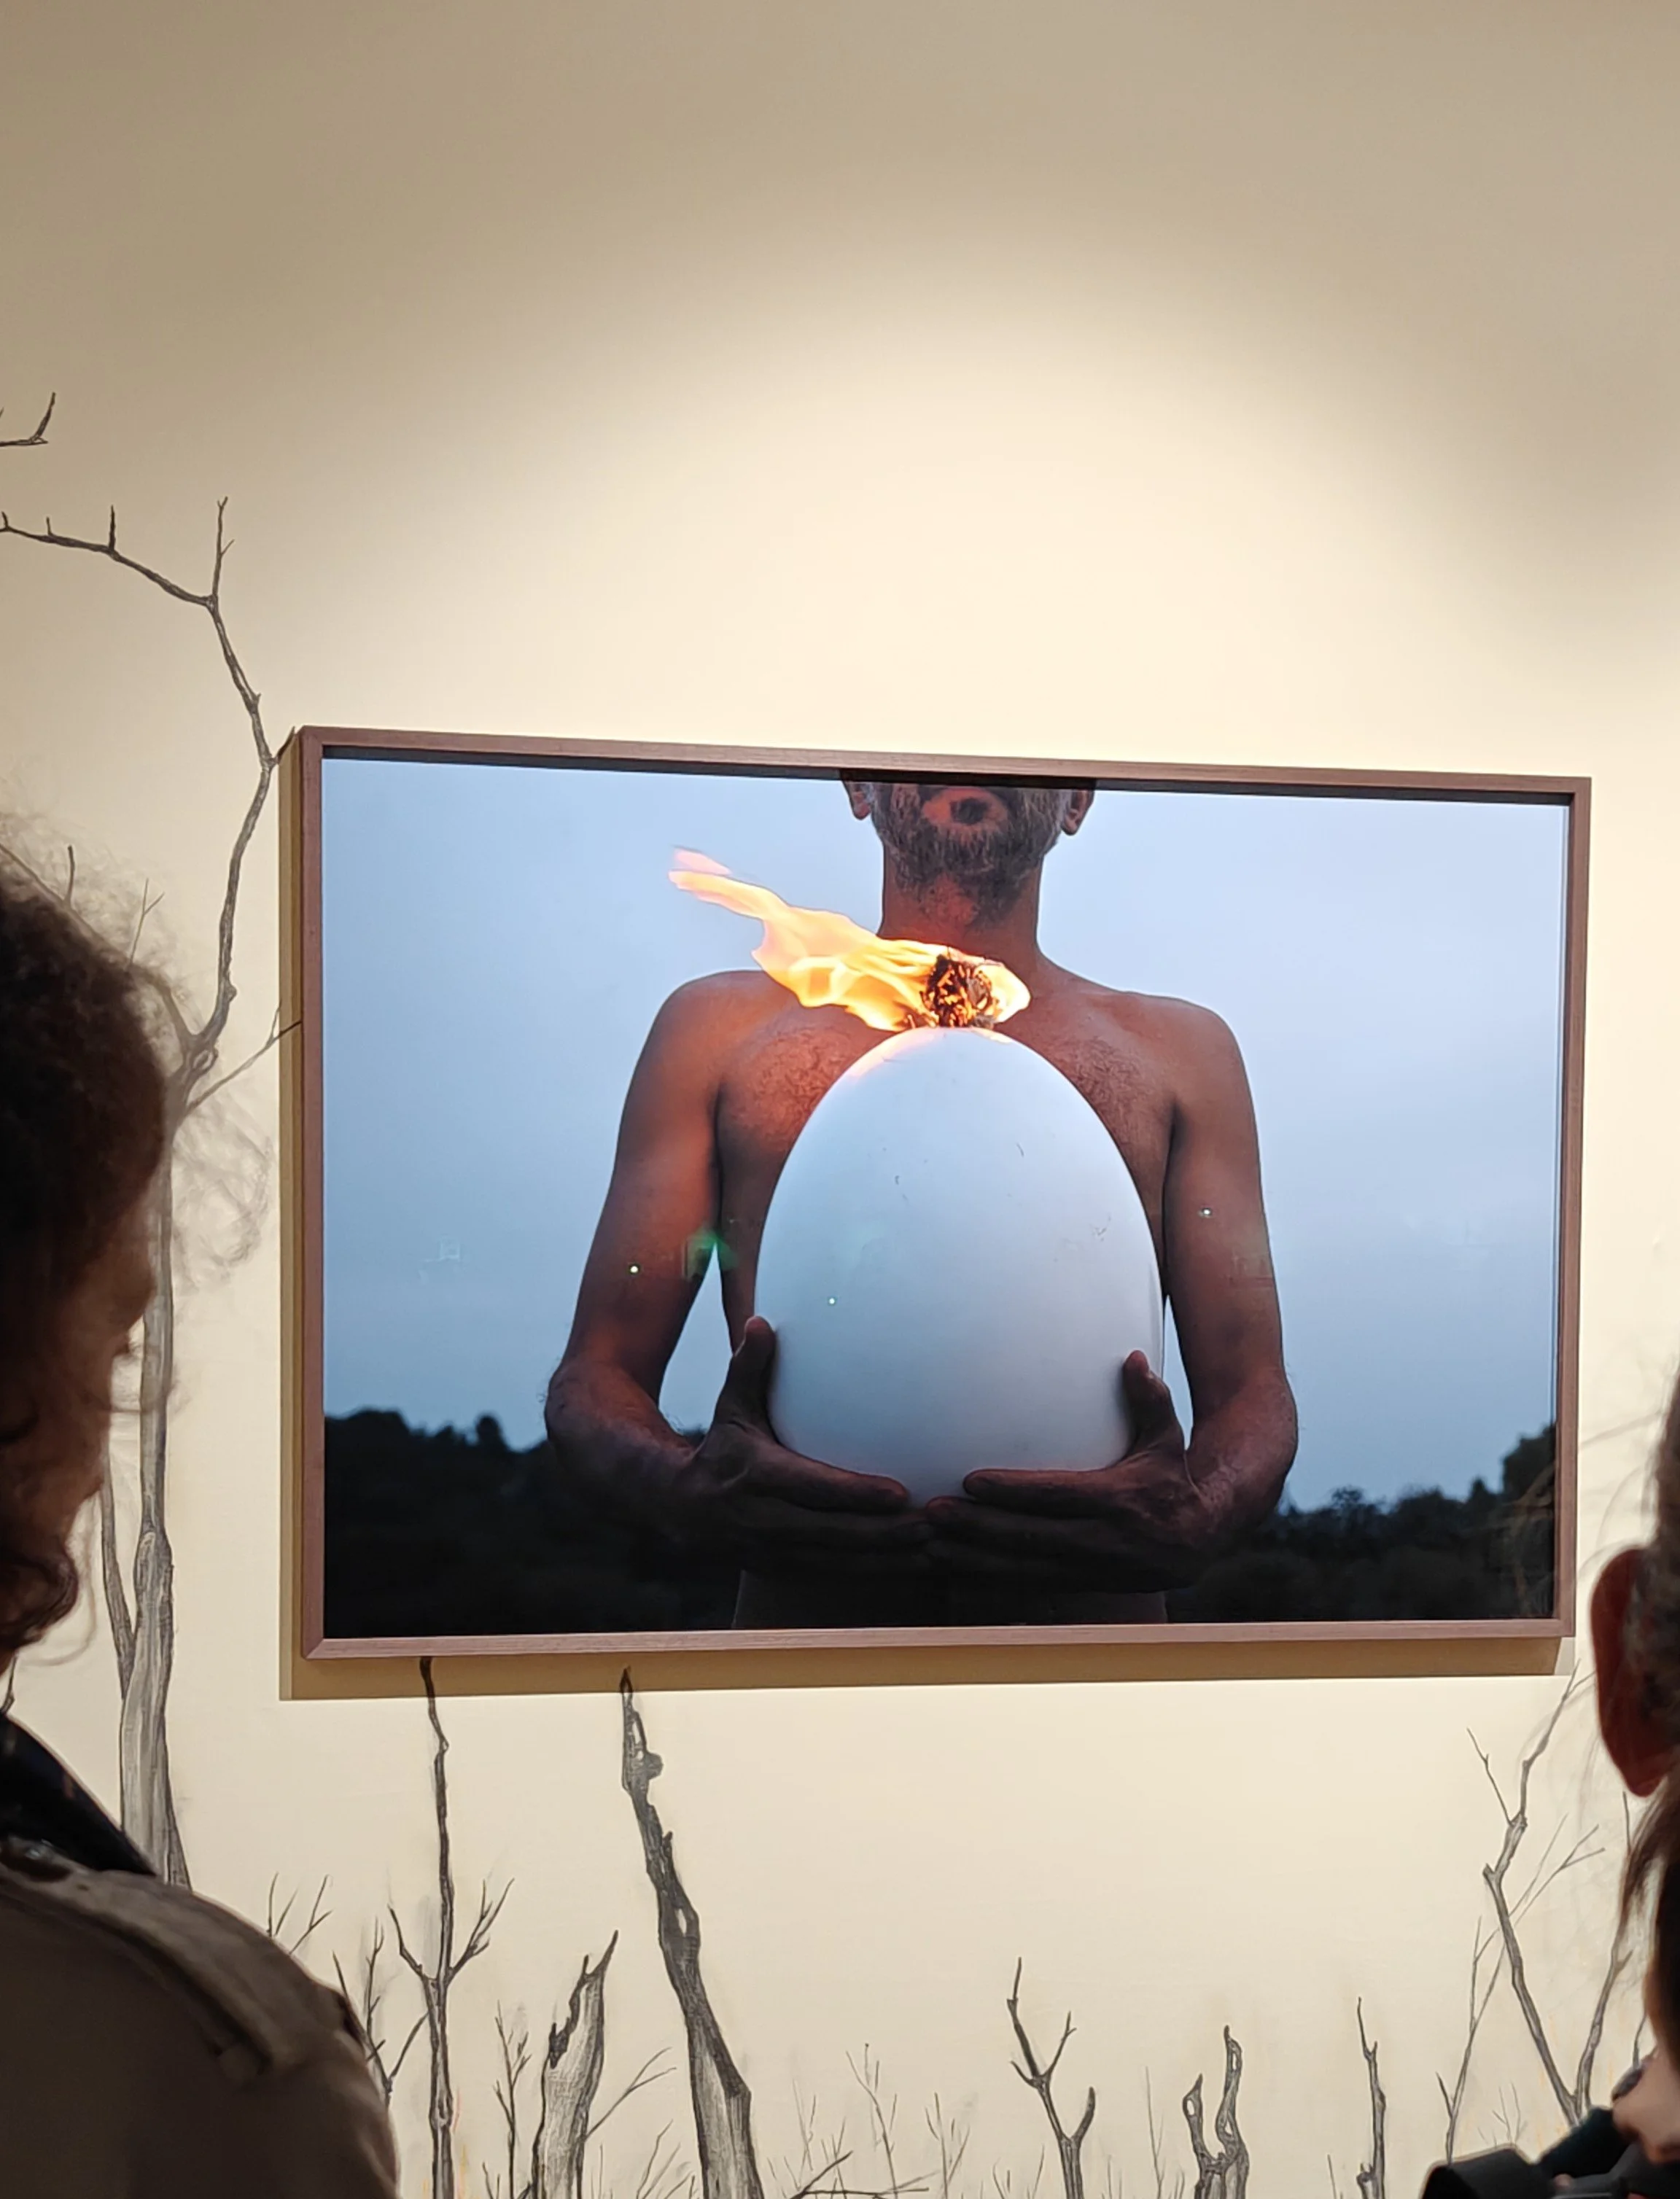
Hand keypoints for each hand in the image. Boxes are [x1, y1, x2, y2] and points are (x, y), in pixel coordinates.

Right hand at [675, 1319, 930, 1573]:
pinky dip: (876, 1575)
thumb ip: (749, 1368)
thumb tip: (759, 1323)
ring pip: (841, 1563)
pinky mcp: (786, 1572)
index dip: (856, 1494)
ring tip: (935, 1550)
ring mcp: (775, 1553)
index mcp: (757, 1476)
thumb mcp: (731, 1407)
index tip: (900, 1492)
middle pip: (835, 1533)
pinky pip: (837, 1577)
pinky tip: (913, 1567)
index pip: (813, 1488)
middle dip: (886, 1533)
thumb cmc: (721, 1448)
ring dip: (889, 1561)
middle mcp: (765, 1520)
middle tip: (934, 1524)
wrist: (679, 1509)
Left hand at [926, 1354, 1218, 1592]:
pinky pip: (1026, 1584)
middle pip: (1029, 1536)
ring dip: (972, 1557)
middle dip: (978, 1526)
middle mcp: (1101, 1539)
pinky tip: (954, 1566)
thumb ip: (1149, 1400)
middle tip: (933, 1512)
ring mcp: (1088, 1568)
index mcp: (1118, 1499)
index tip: (971, 1480)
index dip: (1013, 1491)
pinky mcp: (1079, 1584)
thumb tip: (1134, 1359)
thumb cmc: (1173, 1478)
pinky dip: (988, 1577)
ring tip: (930, 1543)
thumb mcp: (1167, 1438)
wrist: (1201, 1540)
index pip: (1057, 1495)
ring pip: (1021, 1567)